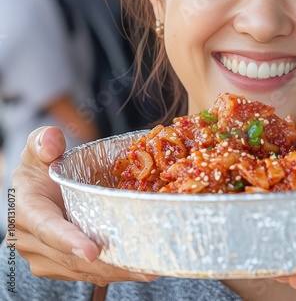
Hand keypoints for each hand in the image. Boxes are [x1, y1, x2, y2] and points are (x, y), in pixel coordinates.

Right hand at [13, 126, 156, 285]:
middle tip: (141, 265)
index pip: (48, 228)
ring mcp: (44, 257)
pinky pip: (85, 273)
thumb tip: (52, 144)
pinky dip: (112, 272)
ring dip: (114, 272)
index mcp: (27, 210)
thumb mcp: (39, 148)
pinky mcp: (58, 266)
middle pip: (70, 257)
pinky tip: (139, 269)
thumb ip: (44, 141)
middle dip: (106, 263)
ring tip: (148, 269)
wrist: (34, 189)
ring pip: (81, 271)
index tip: (93, 251)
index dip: (69, 240)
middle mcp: (31, 240)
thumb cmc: (40, 166)